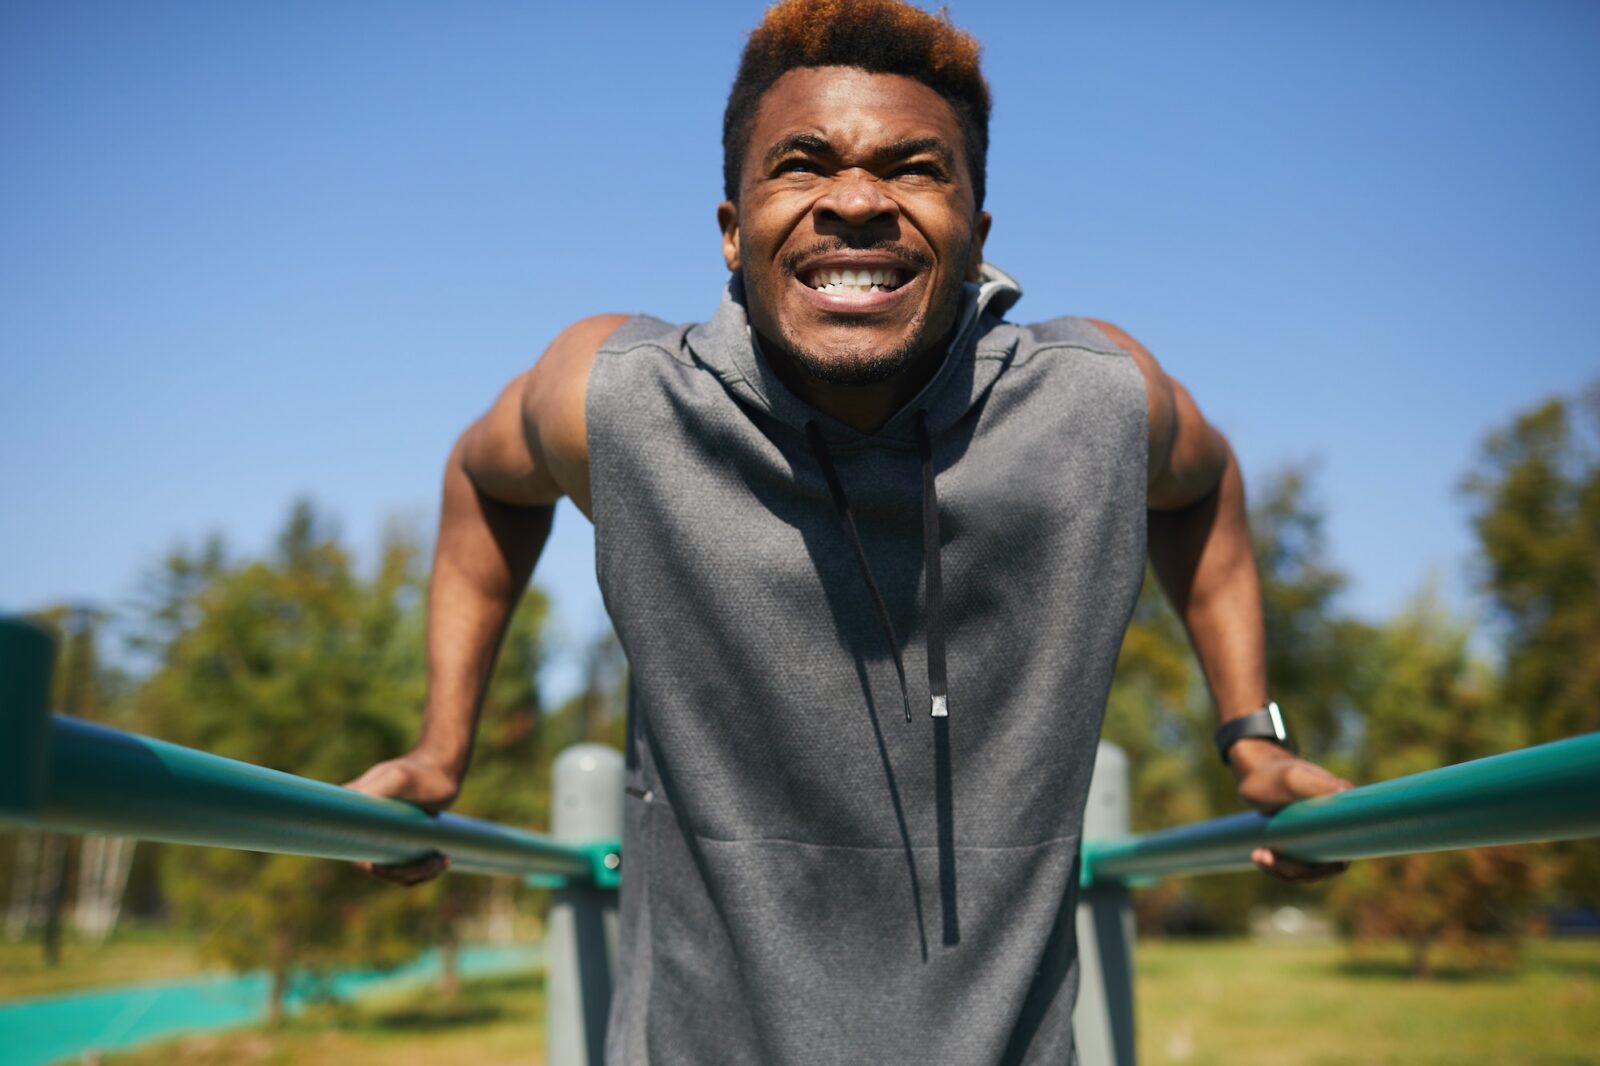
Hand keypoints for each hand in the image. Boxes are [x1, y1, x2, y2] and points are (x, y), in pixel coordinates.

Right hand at [344, 751, 461, 885]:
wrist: (443, 767)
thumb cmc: (418, 771)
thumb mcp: (396, 779)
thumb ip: (372, 791)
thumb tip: (342, 810)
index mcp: (356, 817)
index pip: (356, 855)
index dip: (375, 867)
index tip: (402, 863)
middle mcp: (368, 830)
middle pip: (380, 868)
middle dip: (405, 872)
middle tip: (436, 858)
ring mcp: (387, 837)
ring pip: (397, 871)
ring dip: (420, 873)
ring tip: (444, 859)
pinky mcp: (405, 841)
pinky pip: (410, 867)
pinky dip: (425, 870)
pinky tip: (444, 859)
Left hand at [1229, 740, 1354, 883]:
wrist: (1254, 771)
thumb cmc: (1272, 775)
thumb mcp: (1290, 778)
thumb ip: (1316, 785)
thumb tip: (1344, 794)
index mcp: (1341, 811)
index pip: (1344, 854)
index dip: (1323, 867)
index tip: (1296, 863)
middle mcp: (1335, 826)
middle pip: (1324, 867)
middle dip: (1296, 871)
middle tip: (1266, 856)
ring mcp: (1319, 835)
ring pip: (1308, 870)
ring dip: (1283, 870)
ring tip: (1258, 855)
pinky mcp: (1302, 840)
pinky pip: (1295, 865)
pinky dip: (1277, 866)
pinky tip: (1258, 855)